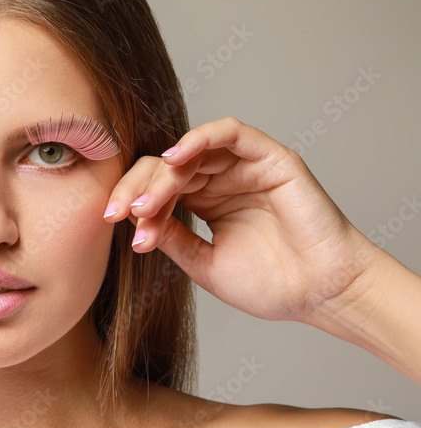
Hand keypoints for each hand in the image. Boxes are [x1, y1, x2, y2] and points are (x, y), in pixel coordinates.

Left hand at [103, 117, 379, 323]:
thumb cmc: (270, 284)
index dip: (131, 200)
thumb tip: (132, 219)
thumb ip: (171, 236)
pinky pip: (230, 133)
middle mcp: (221, 180)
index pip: (157, 188)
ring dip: (162, 175)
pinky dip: (199, 139)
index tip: (109, 221)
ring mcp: (244, 167)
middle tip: (120, 212)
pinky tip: (175, 158)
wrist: (318, 294)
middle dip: (137, 188)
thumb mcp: (202, 262)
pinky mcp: (269, 157)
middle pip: (167, 168)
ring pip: (191, 153)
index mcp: (204, 202)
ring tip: (144, 203)